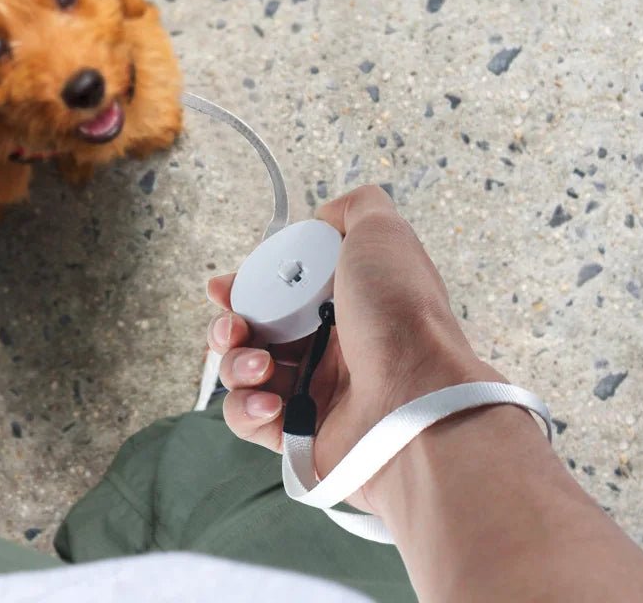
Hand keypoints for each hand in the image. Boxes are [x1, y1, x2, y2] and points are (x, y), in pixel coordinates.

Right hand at [205, 185, 501, 510]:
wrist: (417, 394)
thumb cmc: (402, 314)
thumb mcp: (384, 234)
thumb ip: (357, 208)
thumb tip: (324, 214)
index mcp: (343, 303)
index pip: (279, 293)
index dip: (246, 287)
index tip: (225, 287)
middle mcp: (329, 345)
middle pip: (254, 330)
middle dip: (230, 325)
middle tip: (236, 325)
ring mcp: (314, 390)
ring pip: (244, 372)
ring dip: (236, 363)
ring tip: (260, 364)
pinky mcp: (301, 433)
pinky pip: (249, 418)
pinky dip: (246, 407)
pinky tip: (270, 401)